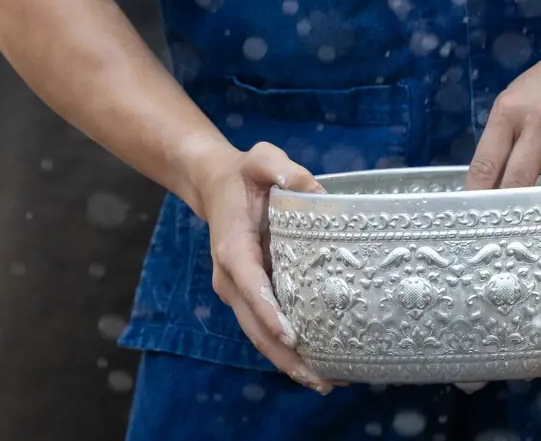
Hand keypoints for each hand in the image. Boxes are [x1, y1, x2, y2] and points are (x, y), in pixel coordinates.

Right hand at [191, 141, 331, 391]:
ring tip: (325, 382)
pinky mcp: (251, 295)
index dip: (269, 312)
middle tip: (320, 379)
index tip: (290, 336)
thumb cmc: (244, 173)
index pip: (250, 284)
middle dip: (285, 355)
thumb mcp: (262, 158)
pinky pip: (267, 328)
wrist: (215, 185)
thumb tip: (312, 188)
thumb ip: (281, 168)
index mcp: (233, 247)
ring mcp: (239, 291)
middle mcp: (232, 278)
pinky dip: (288, 350)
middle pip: (255, 326)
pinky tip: (316, 365)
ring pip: (260, 335)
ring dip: (289, 362)